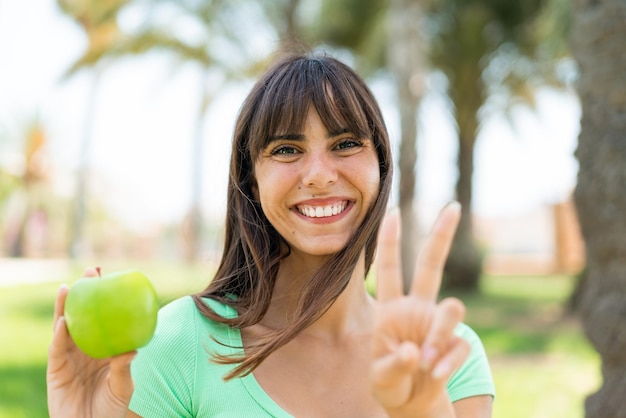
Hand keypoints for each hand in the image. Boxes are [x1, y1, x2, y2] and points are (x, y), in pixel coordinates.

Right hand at [47, 267, 134, 417]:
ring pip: (65, 327)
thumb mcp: (124, 387)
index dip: (105, 298)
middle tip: (90, 271)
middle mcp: (85, 349)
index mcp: (104, 348)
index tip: (111, 277)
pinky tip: (63, 320)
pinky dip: (59, 335)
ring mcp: (69, 358)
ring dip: (65, 307)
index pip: (104, 317)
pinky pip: (57, 350)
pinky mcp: (56, 371)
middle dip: (84, 293)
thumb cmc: (111, 410)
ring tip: (67, 287)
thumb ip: (124, 368)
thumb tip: (132, 349)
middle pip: (83, 315)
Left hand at [370, 203, 470, 417]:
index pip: (389, 269)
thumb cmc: (389, 384)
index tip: (393, 211)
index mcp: (390, 309)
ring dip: (440, 333)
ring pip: (451, 308)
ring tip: (426, 362)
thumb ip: (395, 365)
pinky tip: (435, 375)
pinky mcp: (455, 343)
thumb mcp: (381, 378)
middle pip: (431, 266)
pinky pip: (458, 344)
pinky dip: (447, 362)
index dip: (390, 242)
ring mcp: (437, 324)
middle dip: (441, 236)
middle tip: (454, 207)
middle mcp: (416, 309)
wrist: (411, 406)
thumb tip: (416, 352)